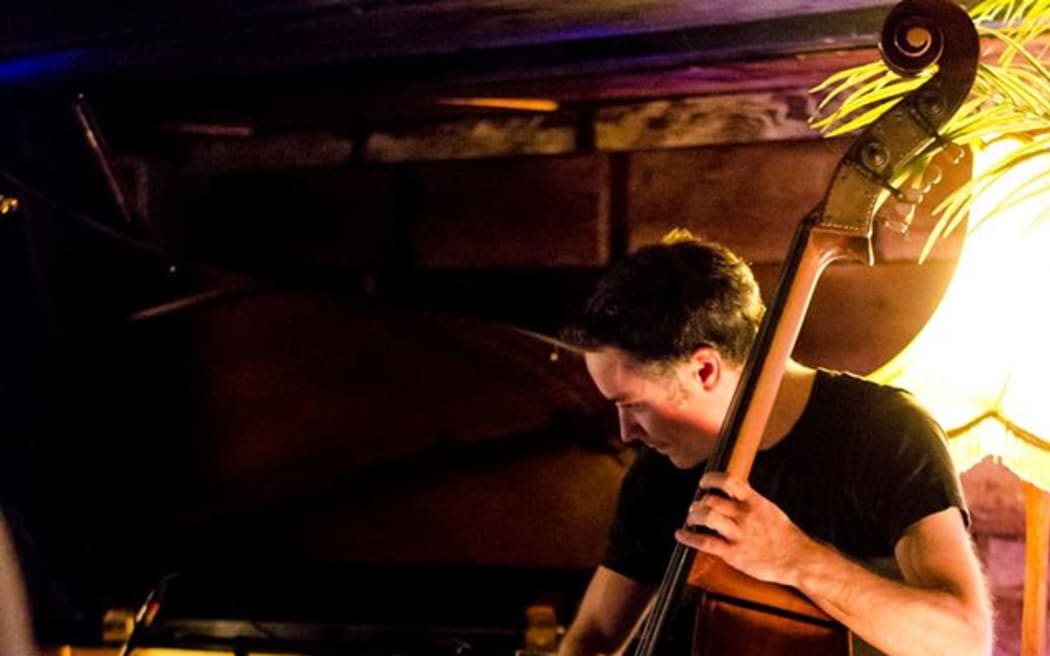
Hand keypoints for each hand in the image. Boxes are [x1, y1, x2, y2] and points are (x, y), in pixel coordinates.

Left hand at [674, 472, 812, 586]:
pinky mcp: (734, 554)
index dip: (711, 479)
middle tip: (695, 508)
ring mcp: (739, 535)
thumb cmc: (784, 535)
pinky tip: (680, 535)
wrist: (798, 560)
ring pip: (707, 517)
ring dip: (694, 517)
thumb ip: (752, 498)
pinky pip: (705, 543)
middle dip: (699, 503)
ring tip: (691, 519)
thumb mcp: (770, 510)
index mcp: (755, 502)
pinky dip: (688, 537)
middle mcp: (746, 516)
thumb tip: (739, 484)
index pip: (729, 481)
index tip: (703, 482)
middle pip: (712, 500)